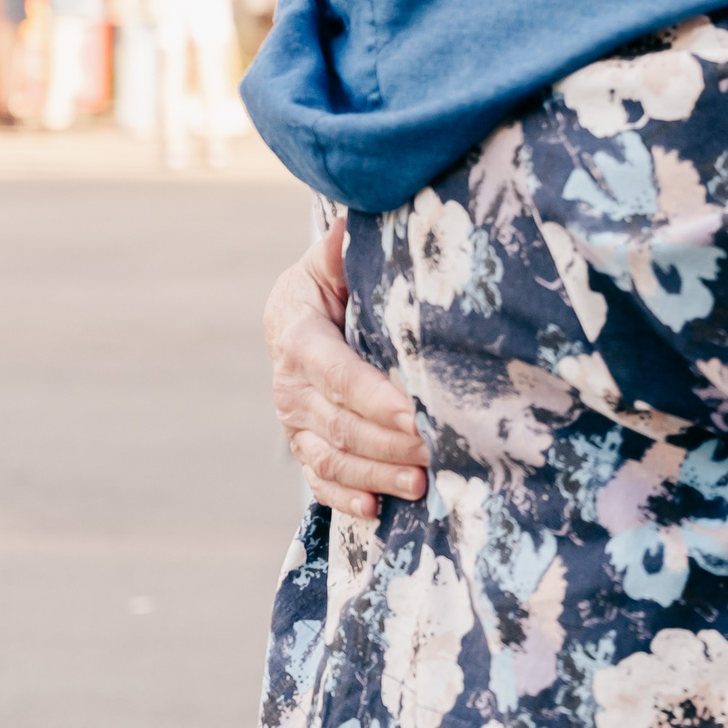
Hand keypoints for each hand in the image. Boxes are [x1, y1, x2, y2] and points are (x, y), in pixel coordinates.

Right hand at [267, 218, 428, 516]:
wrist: (303, 310)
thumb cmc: (333, 280)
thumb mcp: (332, 260)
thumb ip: (342, 247)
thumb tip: (355, 218)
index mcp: (297, 335)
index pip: (335, 371)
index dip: (373, 395)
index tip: (415, 411)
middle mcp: (289, 384)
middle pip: (338, 422)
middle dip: (389, 440)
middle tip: (438, 450)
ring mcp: (293, 419)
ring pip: (330, 455)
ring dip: (375, 473)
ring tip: (421, 483)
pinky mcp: (303, 443)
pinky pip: (318, 479)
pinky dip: (344, 497)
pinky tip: (378, 509)